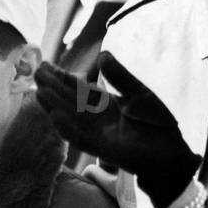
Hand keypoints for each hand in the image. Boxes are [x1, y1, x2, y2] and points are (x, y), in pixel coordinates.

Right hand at [35, 53, 201, 207]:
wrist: (171, 153)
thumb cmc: (157, 124)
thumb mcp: (139, 94)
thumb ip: (120, 77)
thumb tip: (103, 53)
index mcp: (106, 103)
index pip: (80, 88)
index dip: (63, 77)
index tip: (46, 65)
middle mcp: (98, 118)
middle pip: (71, 101)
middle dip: (54, 88)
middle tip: (35, 73)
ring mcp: (98, 133)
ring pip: (72, 118)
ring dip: (55, 106)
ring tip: (39, 92)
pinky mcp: (103, 149)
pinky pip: (81, 138)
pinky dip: (68, 128)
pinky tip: (55, 117)